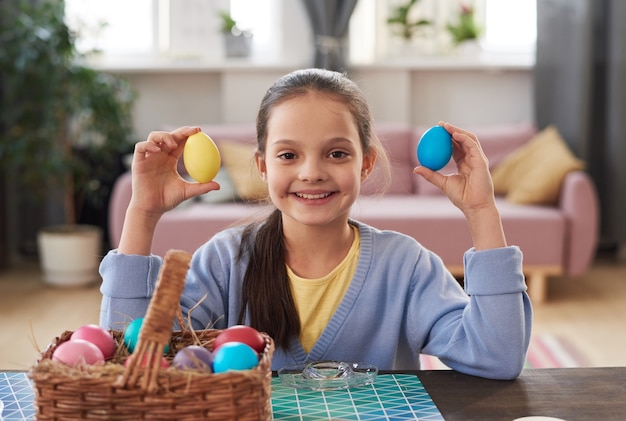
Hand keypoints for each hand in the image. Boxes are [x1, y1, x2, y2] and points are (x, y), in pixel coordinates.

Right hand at [129, 126, 219, 216]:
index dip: (189, 135)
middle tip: (192, 131)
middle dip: (180, 131)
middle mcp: (159, 155)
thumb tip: (218, 185)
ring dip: (164, 136)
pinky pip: (140, 147)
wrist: (151, 209)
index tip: (200, 131)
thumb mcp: (187, 192)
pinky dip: (148, 145)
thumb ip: (201, 187)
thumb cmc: (168, 200)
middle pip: (169, 136)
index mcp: (170, 159)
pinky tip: (157, 150)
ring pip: (154, 137)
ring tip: (173, 143)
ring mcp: (148, 157)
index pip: (180, 142)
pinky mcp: (138, 162)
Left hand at [414, 122, 505, 249]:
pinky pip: (472, 146)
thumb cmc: (461, 197)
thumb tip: (416, 168)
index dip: (447, 138)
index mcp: (464, 164)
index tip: (435, 132)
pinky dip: (464, 138)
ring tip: (446, 126)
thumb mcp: (442, 183)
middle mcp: (472, 159)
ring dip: (458, 131)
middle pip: (463, 140)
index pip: (456, 147)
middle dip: (452, 130)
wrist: (474, 206)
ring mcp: (478, 159)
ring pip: (469, 139)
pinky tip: (454, 134)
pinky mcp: (482, 161)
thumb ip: (431, 175)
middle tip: (439, 125)